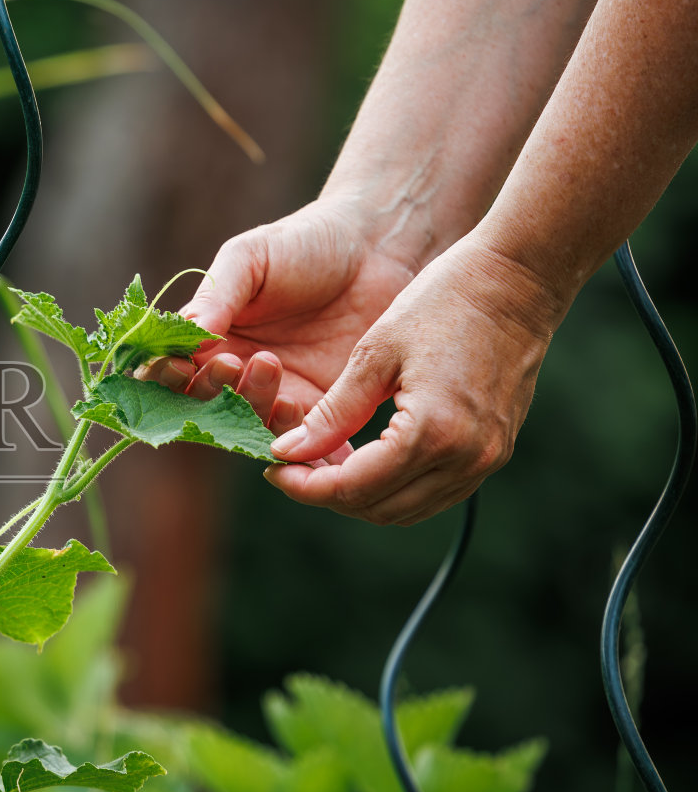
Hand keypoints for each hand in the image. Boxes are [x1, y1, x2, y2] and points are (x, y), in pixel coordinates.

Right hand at [141, 197, 423, 442]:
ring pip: (246, 424)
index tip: (182, 364)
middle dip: (211, 390)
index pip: (171, 370)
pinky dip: (295, 437)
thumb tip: (185, 338)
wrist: (376, 249)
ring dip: (251, 404)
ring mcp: (276, 391)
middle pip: (202, 405)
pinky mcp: (318, 405)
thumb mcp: (249, 257)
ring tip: (271, 365)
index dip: (168, 377)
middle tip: (236, 361)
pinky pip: (297, 437)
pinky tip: (301, 407)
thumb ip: (215, 296)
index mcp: (208, 337)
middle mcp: (235, 370)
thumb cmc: (305, 243)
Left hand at [263, 236, 561, 524]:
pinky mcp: (494, 453)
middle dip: (326, 495)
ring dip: (359, 497)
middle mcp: (465, 458)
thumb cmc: (442, 302)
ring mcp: (486, 460)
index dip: (303, 485)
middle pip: (376, 508)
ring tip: (321, 465)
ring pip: (405, 510)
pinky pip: (434, 494)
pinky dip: (393, 488)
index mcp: (431, 431)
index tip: (273, 468)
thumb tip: (287, 453)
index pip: (351, 487)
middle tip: (291, 467)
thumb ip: (332, 412)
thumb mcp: (374, 354)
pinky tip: (364, 460)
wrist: (518, 281)